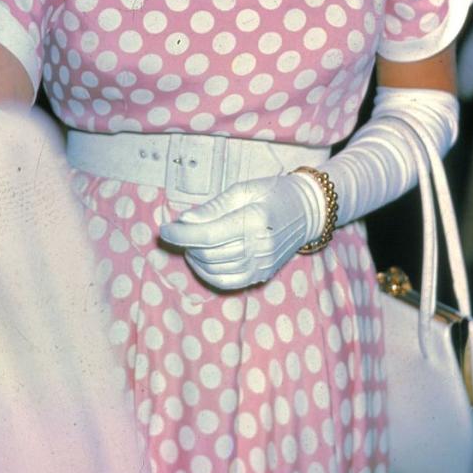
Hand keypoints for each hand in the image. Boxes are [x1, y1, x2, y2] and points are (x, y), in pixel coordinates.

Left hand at [159, 173, 321, 290]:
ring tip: (190, 242)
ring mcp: (262, 264)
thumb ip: (213, 207)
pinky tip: (201, 259)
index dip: (181, 234)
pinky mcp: (262, 275)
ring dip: (195, 257)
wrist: (308, 211)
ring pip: (215, 269)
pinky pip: (228, 282)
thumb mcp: (243, 189)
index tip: (164, 229)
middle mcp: (259, 246)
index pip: (208, 234)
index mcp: (255, 220)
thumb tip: (185, 220)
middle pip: (209, 253)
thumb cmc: (273, 193)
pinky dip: (208, 273)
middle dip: (186, 243)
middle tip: (178, 230)